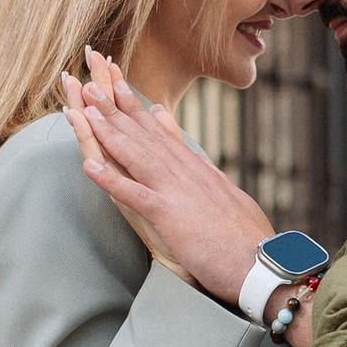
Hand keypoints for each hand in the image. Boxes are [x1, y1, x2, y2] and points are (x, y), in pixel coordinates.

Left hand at [63, 51, 276, 304]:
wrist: (262, 263)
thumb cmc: (248, 238)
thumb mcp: (229, 195)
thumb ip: (209, 174)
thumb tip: (196, 154)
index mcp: (196, 170)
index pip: (160, 134)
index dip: (136, 109)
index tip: (118, 86)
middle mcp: (185, 173)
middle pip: (144, 135)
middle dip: (115, 108)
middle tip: (91, 83)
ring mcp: (176, 191)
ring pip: (136, 155)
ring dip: (107, 131)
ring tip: (84, 108)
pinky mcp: (170, 216)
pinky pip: (134, 195)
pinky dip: (110, 180)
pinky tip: (87, 166)